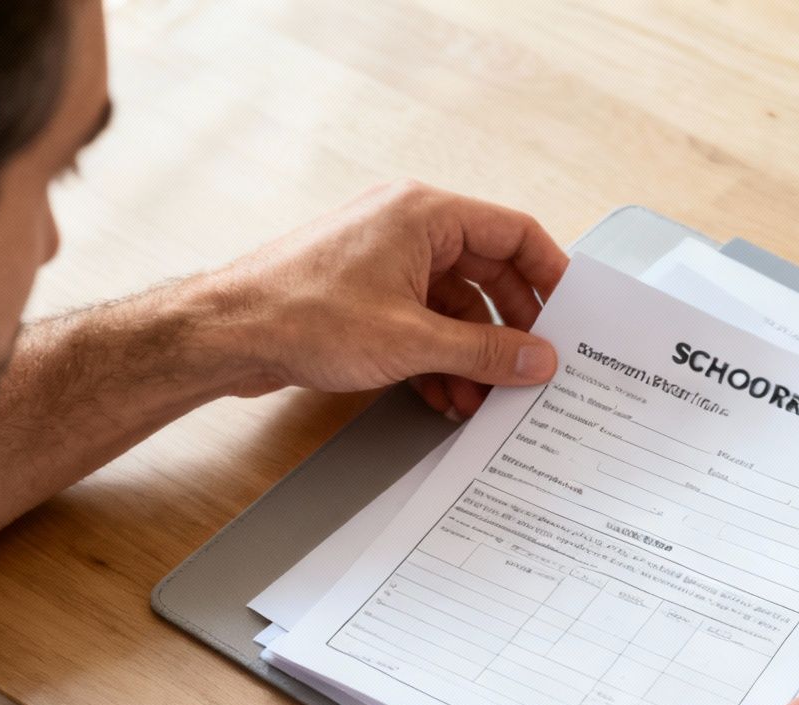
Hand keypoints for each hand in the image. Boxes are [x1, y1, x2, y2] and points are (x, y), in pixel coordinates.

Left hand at [160, 180, 567, 417]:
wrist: (226, 334)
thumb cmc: (301, 314)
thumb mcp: (413, 340)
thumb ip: (486, 352)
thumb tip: (538, 358)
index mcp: (425, 213)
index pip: (515, 233)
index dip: (551, 275)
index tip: (572, 315)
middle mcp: (407, 227)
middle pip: (488, 273)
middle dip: (509, 329)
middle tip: (531, 367)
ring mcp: (384, 261)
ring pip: (454, 306)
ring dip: (472, 355)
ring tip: (481, 397)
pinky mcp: (365, 295)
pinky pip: (422, 322)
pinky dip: (438, 359)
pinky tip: (444, 396)